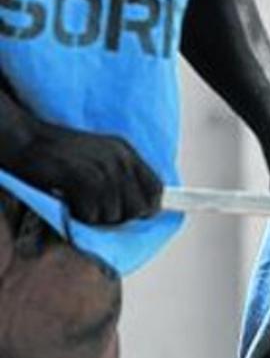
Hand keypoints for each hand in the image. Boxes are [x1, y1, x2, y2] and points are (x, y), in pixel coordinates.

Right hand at [7, 123, 161, 224]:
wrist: (26, 140)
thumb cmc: (58, 154)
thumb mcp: (99, 156)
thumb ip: (120, 175)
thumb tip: (139, 207)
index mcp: (126, 151)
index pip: (155, 188)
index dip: (148, 208)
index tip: (135, 216)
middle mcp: (119, 158)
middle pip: (138, 207)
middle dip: (120, 217)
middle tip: (97, 211)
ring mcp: (101, 167)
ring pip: (114, 214)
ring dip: (95, 217)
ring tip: (78, 203)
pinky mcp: (82, 177)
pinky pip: (93, 213)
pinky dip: (81, 216)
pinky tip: (69, 203)